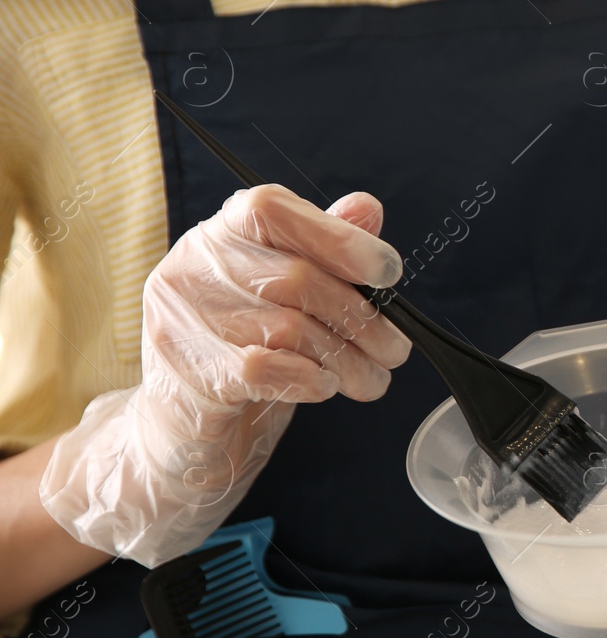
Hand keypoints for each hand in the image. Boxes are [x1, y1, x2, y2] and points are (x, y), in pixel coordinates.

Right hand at [39, 185, 409, 566]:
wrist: (184, 429)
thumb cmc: (245, 351)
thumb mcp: (286, 296)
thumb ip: (322, 248)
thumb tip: (367, 208)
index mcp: (217, 235)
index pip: (270, 208)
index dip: (337, 236)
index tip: (386, 271)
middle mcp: (190, 269)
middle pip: (296, 277)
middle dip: (363, 318)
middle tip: (395, 349)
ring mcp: (181, 322)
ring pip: (291, 328)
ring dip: (349, 358)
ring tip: (371, 377)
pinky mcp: (188, 375)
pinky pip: (267, 369)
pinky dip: (311, 379)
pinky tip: (324, 387)